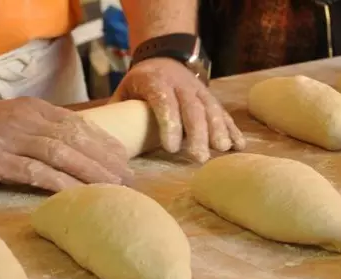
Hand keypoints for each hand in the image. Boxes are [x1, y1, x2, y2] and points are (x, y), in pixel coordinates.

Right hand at [0, 97, 131, 191]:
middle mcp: (25, 120)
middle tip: (128, 180)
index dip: (104, 143)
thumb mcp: (8, 123)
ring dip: (91, 171)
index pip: (78, 124)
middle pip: (76, 138)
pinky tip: (79, 196)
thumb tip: (71, 150)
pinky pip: (36, 172)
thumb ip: (37, 131)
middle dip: (106, 160)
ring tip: (112, 189)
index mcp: (32, 110)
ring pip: (61, 153)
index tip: (124, 161)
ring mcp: (9, 138)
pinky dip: (61, 184)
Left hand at [113, 58, 245, 162]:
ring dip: (218, 130)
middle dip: (197, 134)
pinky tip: (239, 145)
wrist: (164, 57)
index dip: (169, 124)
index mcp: (154, 81)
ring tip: (222, 150)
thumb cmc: (140, 84)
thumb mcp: (124, 91)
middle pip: (191, 109)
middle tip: (199, 158)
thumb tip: (100, 144)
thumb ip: (117, 114)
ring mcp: (198, 90)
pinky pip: (223, 113)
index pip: (163, 102)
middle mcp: (180, 84)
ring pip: (210, 109)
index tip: (171, 147)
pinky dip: (232, 128)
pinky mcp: (210, 97)